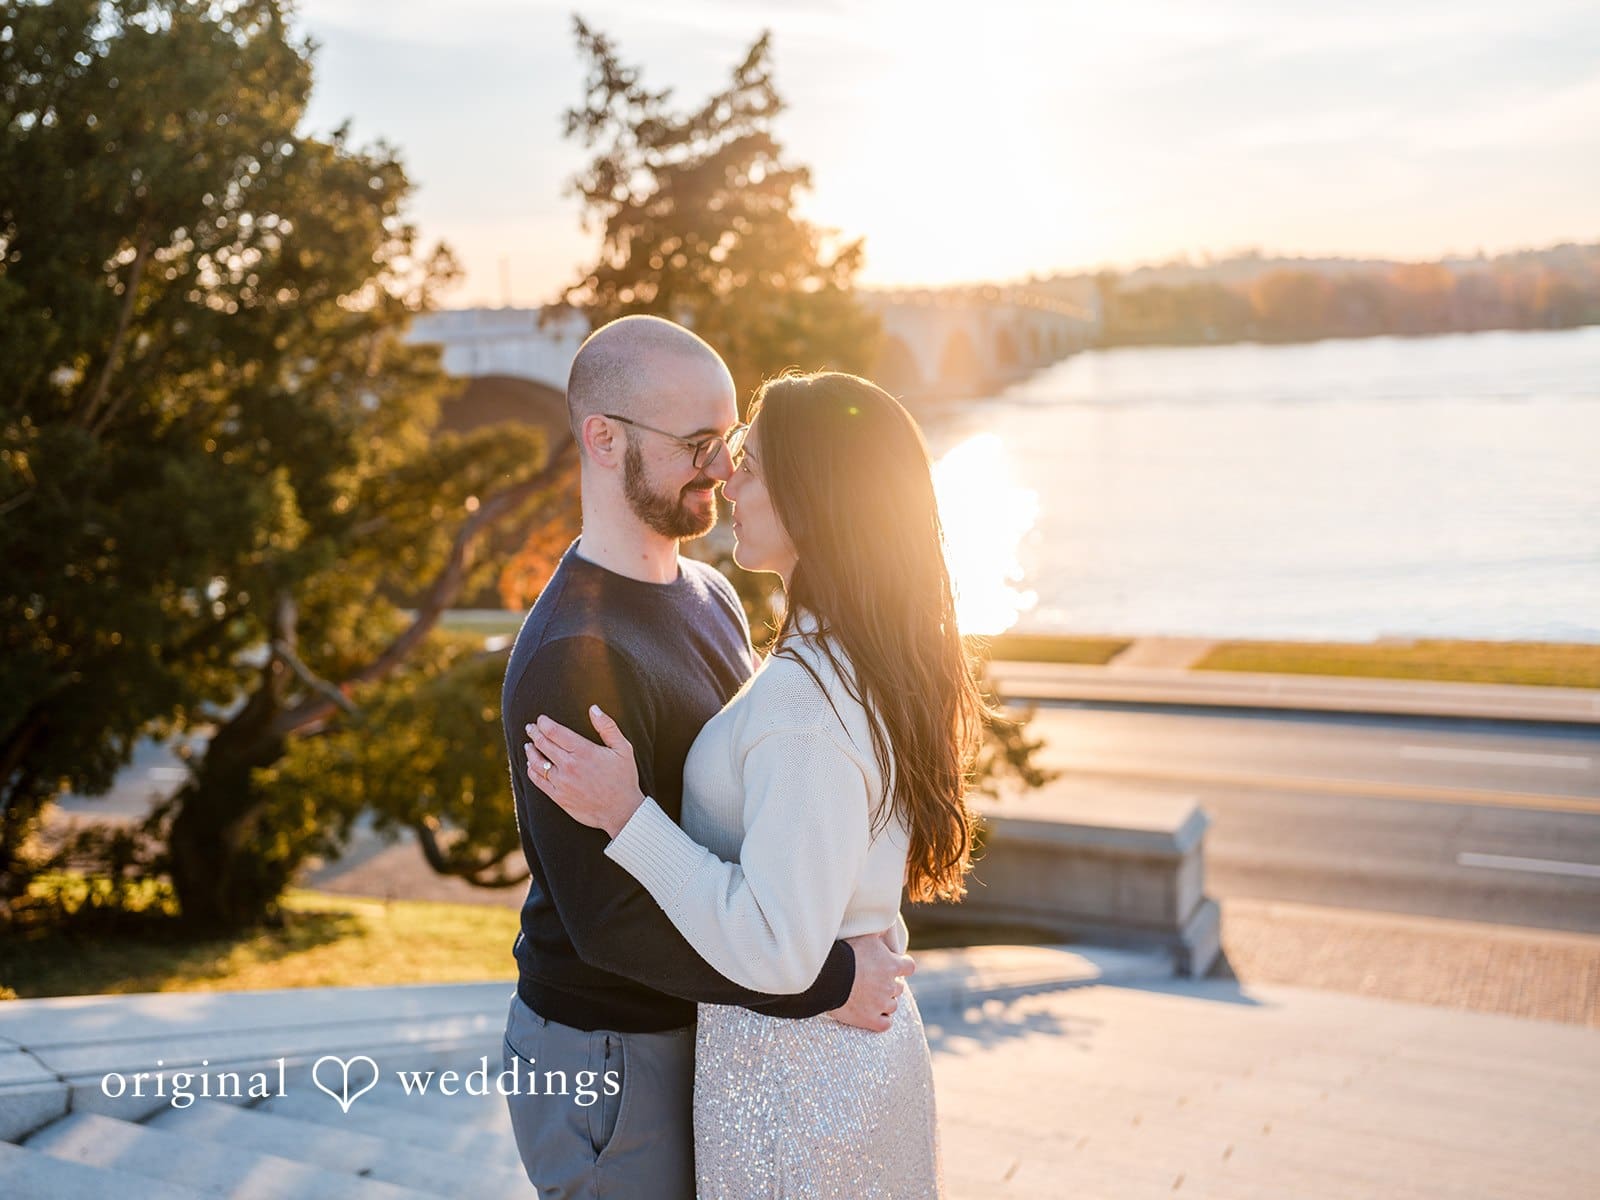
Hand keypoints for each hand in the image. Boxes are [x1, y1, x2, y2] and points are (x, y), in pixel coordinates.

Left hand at [524, 706, 645, 837]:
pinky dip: (531, 771)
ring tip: (528, 745)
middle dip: (534, 733)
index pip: (554, 732)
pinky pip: (538, 781)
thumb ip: (608, 727)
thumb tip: (594, 708)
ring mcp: (562, 782)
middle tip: (530, 728)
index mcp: (583, 751)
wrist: (622, 811)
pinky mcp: (559, 797)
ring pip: (537, 763)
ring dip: (530, 751)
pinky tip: (530, 766)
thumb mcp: (623, 749)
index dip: (544, 723)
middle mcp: (569, 766)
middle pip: (543, 744)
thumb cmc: (624, 778)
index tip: (541, 719)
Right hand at [828, 928, 914, 1032]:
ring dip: (884, 1002)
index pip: (909, 967)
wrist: (827, 977)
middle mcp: (891, 987)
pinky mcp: (870, 1020)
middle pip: (898, 988)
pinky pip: (885, 1024)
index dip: (902, 966)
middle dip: (889, 984)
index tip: (893, 965)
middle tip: (874, 980)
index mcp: (892, 966)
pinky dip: (881, 1020)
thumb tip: (887, 918)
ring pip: (892, 1006)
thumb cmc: (845, 953)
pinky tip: (873, 1014)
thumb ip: (880, 929)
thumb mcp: (865, 935)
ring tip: (869, 996)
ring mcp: (881, 1005)